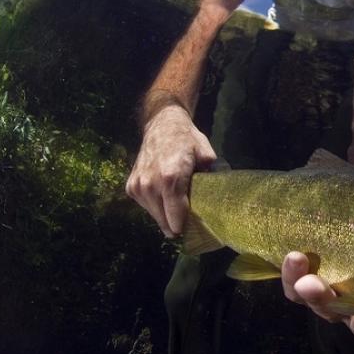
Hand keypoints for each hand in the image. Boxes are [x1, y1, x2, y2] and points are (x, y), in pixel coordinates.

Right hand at [125, 105, 216, 236]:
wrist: (162, 125)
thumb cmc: (187, 140)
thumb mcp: (206, 155)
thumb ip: (214, 177)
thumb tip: (223, 196)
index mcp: (171, 178)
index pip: (176, 216)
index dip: (186, 226)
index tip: (195, 229)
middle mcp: (150, 184)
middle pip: (165, 221)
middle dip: (178, 224)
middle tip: (190, 221)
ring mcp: (138, 186)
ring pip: (155, 216)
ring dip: (166, 216)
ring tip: (178, 207)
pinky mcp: (130, 187)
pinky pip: (146, 207)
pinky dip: (156, 206)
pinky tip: (165, 197)